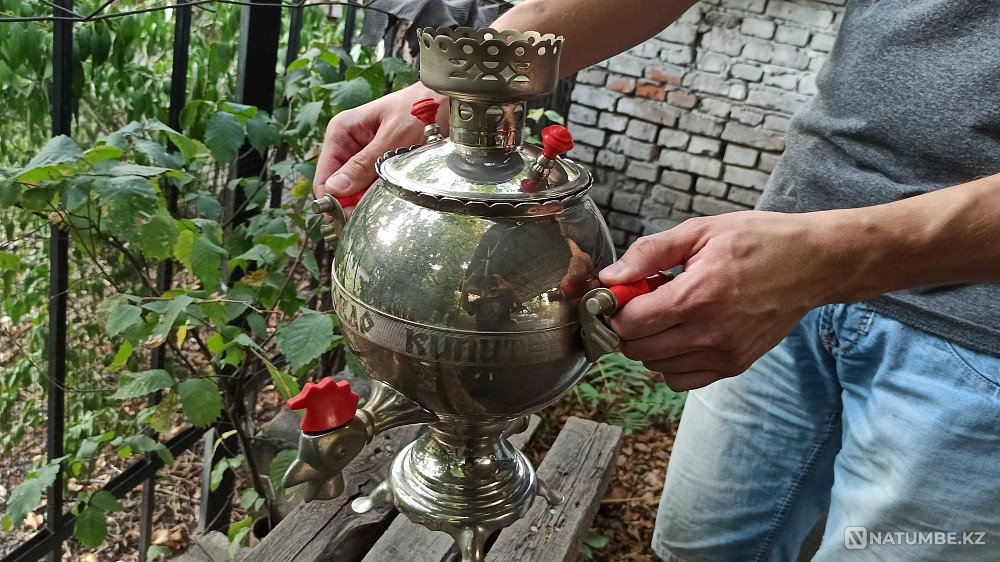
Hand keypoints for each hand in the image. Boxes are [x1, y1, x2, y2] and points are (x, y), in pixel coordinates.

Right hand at [313, 83, 448, 213]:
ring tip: (392, 198)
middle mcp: (350, 145)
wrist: (452, 101)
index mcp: (342, 132)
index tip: (348, 217)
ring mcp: (367, 157)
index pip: (325, 177)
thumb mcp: (394, 138)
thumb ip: (364, 165)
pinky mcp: (384, 165)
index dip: (334, 200)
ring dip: (371, 200)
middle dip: (355, 203)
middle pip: (341, 188)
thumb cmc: (423, 108)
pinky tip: (397, 195)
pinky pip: (376, 188)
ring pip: (359, 191)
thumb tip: (335, 189)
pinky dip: (384, 195)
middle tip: (375, 211)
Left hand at [599, 211, 835, 391]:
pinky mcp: (735, 365)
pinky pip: (682, 379)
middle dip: (629, 326)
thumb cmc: (759, 241)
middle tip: (644, 301)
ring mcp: (724, 354)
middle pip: (638, 349)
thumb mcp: (701, 231)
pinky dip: (671, 362)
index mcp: (698, 295)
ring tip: (669, 313)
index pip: (629, 323)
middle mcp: (710, 332)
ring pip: (656, 366)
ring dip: (650, 343)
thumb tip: (611, 277)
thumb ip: (649, 253)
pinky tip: (682, 333)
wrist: (814, 263)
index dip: (616, 308)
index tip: (622, 293)